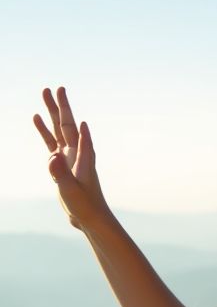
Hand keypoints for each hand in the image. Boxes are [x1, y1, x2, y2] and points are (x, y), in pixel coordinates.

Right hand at [33, 86, 111, 231]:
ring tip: (44, 94)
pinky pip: (51, 142)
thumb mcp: (71, 190)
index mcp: (82, 157)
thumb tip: (52, 156)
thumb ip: (60, 173)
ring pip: (58, 130)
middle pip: (66, 125)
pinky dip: (44, 130)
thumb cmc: (85, 206)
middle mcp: (77, 154)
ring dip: (51, 113)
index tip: (64, 96)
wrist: (90, 218)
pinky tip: (36, 119)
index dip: (70, 115)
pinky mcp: (62, 164)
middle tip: (54, 88)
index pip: (76, 131)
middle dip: (60, 106)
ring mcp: (69, 157)